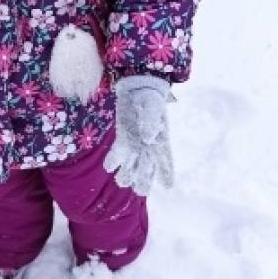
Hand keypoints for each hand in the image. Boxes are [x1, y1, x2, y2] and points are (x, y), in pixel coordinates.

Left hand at [104, 75, 173, 196]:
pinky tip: (109, 167)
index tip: (168, 186)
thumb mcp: (152, 107)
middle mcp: (148, 148)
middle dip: (144, 181)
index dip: (167, 173)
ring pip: (131, 168)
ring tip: (122, 179)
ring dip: (126, 175)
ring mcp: (135, 146)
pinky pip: (118, 155)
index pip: (165, 161)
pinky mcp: (122, 140)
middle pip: (147, 170)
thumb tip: (149, 139)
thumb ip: (151, 122)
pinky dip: (113, 161)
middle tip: (140, 189)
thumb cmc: (150, 98)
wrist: (137, 89)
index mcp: (161, 142)